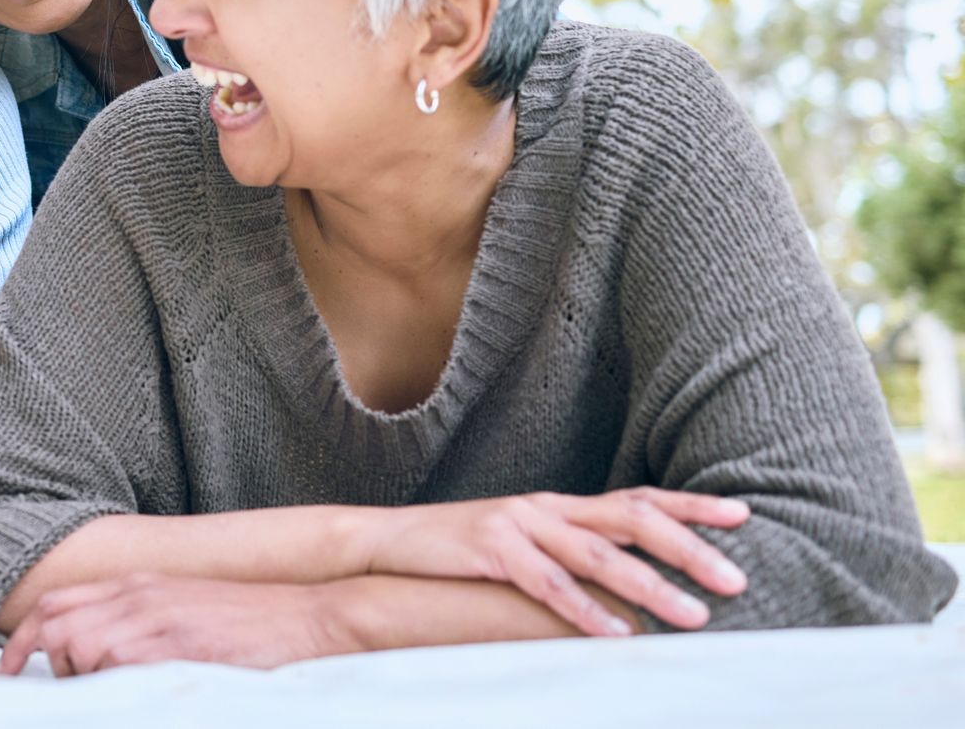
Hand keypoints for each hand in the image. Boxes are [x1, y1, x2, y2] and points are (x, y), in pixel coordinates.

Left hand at [0, 574, 345, 676]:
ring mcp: (154, 618)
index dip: (21, 638)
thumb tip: (97, 658)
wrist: (309, 615)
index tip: (6, 671)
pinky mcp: (174, 646)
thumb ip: (139, 623)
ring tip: (118, 691)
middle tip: (55, 693)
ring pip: (78, 648)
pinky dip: (111, 686)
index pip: (56, 603)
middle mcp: (137, 595)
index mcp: (136, 585)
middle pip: (56, 624)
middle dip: (43, 664)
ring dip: (82, 679)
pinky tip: (137, 693)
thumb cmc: (251, 622)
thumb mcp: (183, 611)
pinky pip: (116, 667)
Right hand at [366, 488, 750, 634]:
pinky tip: (617, 634)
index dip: (690, 506)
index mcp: (560, 505)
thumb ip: (566, 555)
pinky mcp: (491, 550)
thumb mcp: (521, 545)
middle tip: (738, 578)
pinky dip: (586, 611)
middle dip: (690, 548)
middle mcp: (547, 508)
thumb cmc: (460, 552)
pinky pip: (548, 584)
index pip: (637, 498)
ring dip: (652, 587)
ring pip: (598, 555)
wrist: (388, 541)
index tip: (742, 517)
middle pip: (632, 518)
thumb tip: (622, 585)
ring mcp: (519, 525)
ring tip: (695, 616)